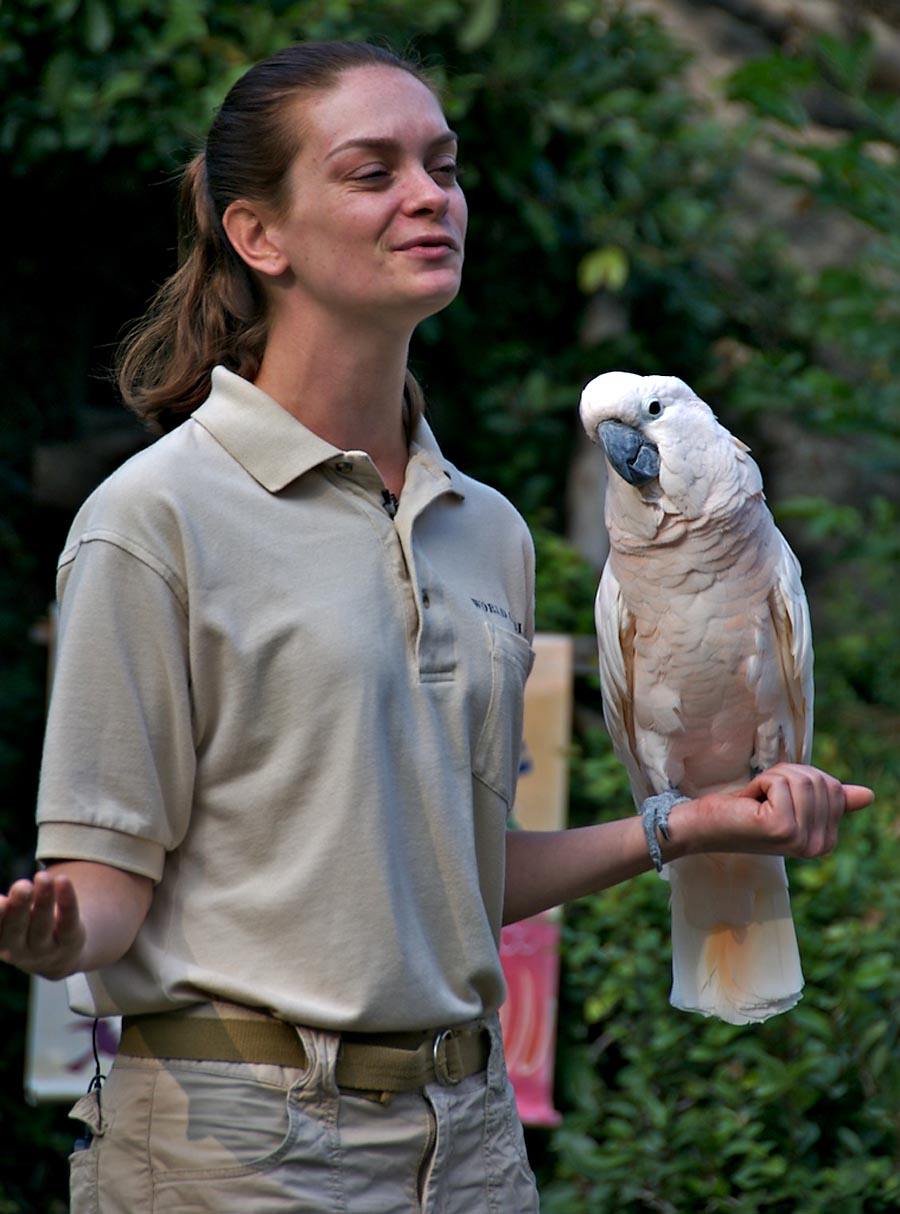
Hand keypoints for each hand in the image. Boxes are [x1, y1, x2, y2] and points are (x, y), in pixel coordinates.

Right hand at [0, 870, 85, 979]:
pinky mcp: (70, 941)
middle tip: (23, 886)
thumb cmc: (26, 929)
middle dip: (20, 906)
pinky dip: (67, 900)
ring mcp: (46, 949)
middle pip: (18, 929)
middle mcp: (20, 950)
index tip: (1, 900)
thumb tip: (8, 895)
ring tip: (43, 877)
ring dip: (44, 900)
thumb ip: (8, 909)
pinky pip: (68, 921)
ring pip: (44, 925)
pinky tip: (62, 880)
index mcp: (1, 943)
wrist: (59, 956)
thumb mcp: (11, 922)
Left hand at [688, 763, 873, 858]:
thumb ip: (826, 799)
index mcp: (826, 842)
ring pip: (801, 778)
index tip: (777, 799)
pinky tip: (748, 803)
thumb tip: (868, 795)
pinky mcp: (781, 828)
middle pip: (819, 780)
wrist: (703, 826)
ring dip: (772, 778)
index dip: (801, 779)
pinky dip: (760, 783)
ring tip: (756, 800)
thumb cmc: (744, 811)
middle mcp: (819, 846)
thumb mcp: (790, 802)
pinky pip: (780, 782)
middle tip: (763, 798)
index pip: (834, 787)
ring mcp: (801, 839)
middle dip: (786, 776)